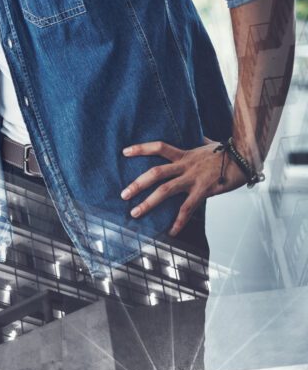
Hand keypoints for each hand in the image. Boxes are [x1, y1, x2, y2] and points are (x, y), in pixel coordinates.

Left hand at [121, 138, 244, 235]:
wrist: (246, 158)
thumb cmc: (228, 152)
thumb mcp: (209, 145)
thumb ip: (200, 143)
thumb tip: (200, 138)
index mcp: (184, 154)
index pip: (158, 147)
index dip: (141, 148)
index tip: (124, 152)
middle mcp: (185, 166)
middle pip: (155, 173)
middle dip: (137, 184)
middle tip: (122, 194)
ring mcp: (193, 179)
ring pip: (166, 191)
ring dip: (148, 203)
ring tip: (134, 213)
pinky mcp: (204, 191)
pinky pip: (188, 208)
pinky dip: (179, 221)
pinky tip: (171, 232)